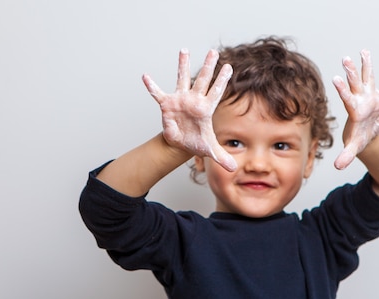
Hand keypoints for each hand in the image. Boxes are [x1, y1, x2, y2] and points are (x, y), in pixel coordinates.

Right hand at [142, 48, 236, 171]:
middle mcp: (194, 100)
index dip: (222, 81)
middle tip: (213, 51)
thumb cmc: (197, 142)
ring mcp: (180, 100)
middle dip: (208, 66)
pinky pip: (157, 93)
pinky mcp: (167, 104)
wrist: (182, 143)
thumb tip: (232, 169)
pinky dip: (151, 86)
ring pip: (182, 78)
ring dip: (183, 65)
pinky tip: (145, 77)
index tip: (229, 67)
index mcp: (206, 109)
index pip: (216, 92)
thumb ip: (221, 157)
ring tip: (184, 50)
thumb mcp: (209, 150)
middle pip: (202, 80)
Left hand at [332, 49, 378, 169]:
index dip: (342, 88)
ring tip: (364, 50)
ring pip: (368, 79)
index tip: (336, 78)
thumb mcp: (353, 148)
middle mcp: (361, 100)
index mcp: (354, 110)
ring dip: (366, 65)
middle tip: (345, 58)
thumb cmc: (357, 141)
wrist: (365, 137)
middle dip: (351, 71)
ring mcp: (371, 98)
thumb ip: (345, 155)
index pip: (347, 97)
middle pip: (355, 84)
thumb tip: (338, 167)